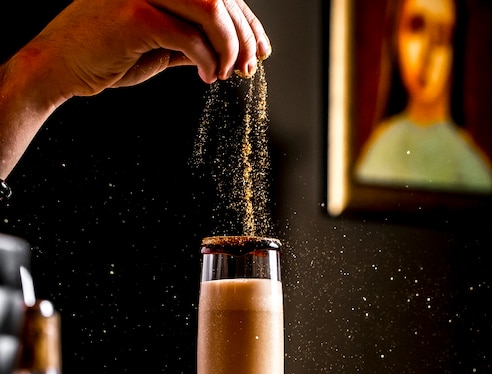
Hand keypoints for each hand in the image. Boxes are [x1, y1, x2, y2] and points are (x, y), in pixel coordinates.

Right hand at [16, 0, 270, 102]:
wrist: (60, 64)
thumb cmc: (106, 53)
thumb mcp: (159, 43)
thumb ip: (192, 39)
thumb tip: (231, 51)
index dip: (247, 20)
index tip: (260, 49)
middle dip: (245, 36)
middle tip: (250, 67)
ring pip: (212, 9)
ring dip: (230, 46)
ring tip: (228, 73)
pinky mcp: (136, 15)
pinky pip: (190, 37)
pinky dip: (209, 60)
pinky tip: (208, 76)